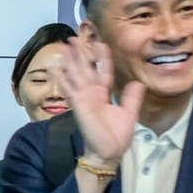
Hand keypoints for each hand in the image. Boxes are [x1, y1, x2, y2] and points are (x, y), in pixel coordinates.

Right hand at [51, 37, 144, 164]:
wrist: (108, 153)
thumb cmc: (116, 137)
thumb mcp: (129, 113)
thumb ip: (131, 98)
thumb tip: (138, 82)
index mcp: (103, 94)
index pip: (102, 71)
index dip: (101, 57)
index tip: (100, 43)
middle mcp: (92, 93)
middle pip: (85, 69)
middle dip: (79, 54)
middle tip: (72, 39)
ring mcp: (83, 98)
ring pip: (75, 74)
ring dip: (69, 61)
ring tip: (64, 46)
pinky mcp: (78, 104)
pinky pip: (68, 88)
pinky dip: (61, 78)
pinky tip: (54, 67)